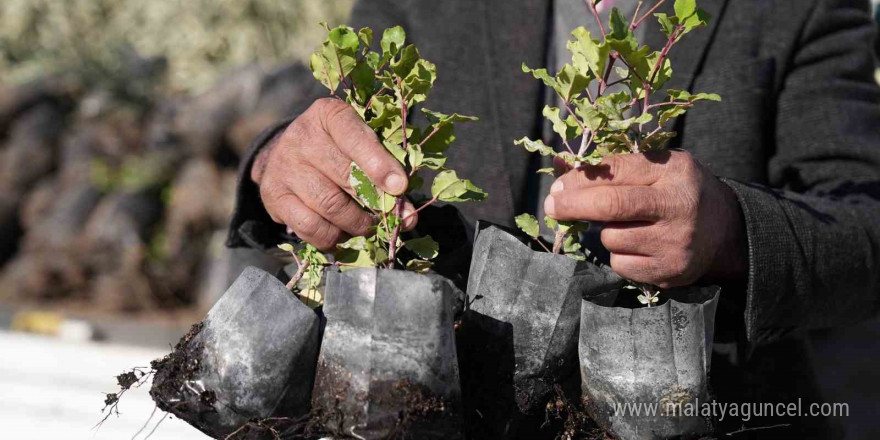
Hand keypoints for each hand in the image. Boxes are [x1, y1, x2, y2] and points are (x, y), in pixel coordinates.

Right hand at [251, 97, 416, 250]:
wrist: (289, 154)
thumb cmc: (339, 149)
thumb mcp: (362, 145)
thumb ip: (386, 171)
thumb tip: (406, 216)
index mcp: (329, 115)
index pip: (354, 137)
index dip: (379, 164)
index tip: (399, 187)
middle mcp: (302, 136)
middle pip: (345, 176)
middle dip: (375, 202)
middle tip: (390, 217)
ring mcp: (284, 166)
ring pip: (329, 205)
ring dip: (356, 223)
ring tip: (368, 226)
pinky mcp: (274, 195)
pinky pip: (309, 226)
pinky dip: (333, 237)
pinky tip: (344, 234)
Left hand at [545, 150, 746, 287]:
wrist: (725, 230)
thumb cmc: (677, 191)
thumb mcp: (655, 168)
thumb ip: (611, 166)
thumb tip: (560, 165)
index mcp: (675, 170)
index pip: (617, 170)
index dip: (581, 178)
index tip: (558, 185)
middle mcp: (678, 206)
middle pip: (611, 205)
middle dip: (573, 205)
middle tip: (552, 206)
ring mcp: (675, 242)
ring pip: (612, 238)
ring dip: (606, 232)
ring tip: (627, 226)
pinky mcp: (670, 271)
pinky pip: (621, 264)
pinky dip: (619, 255)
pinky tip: (638, 246)